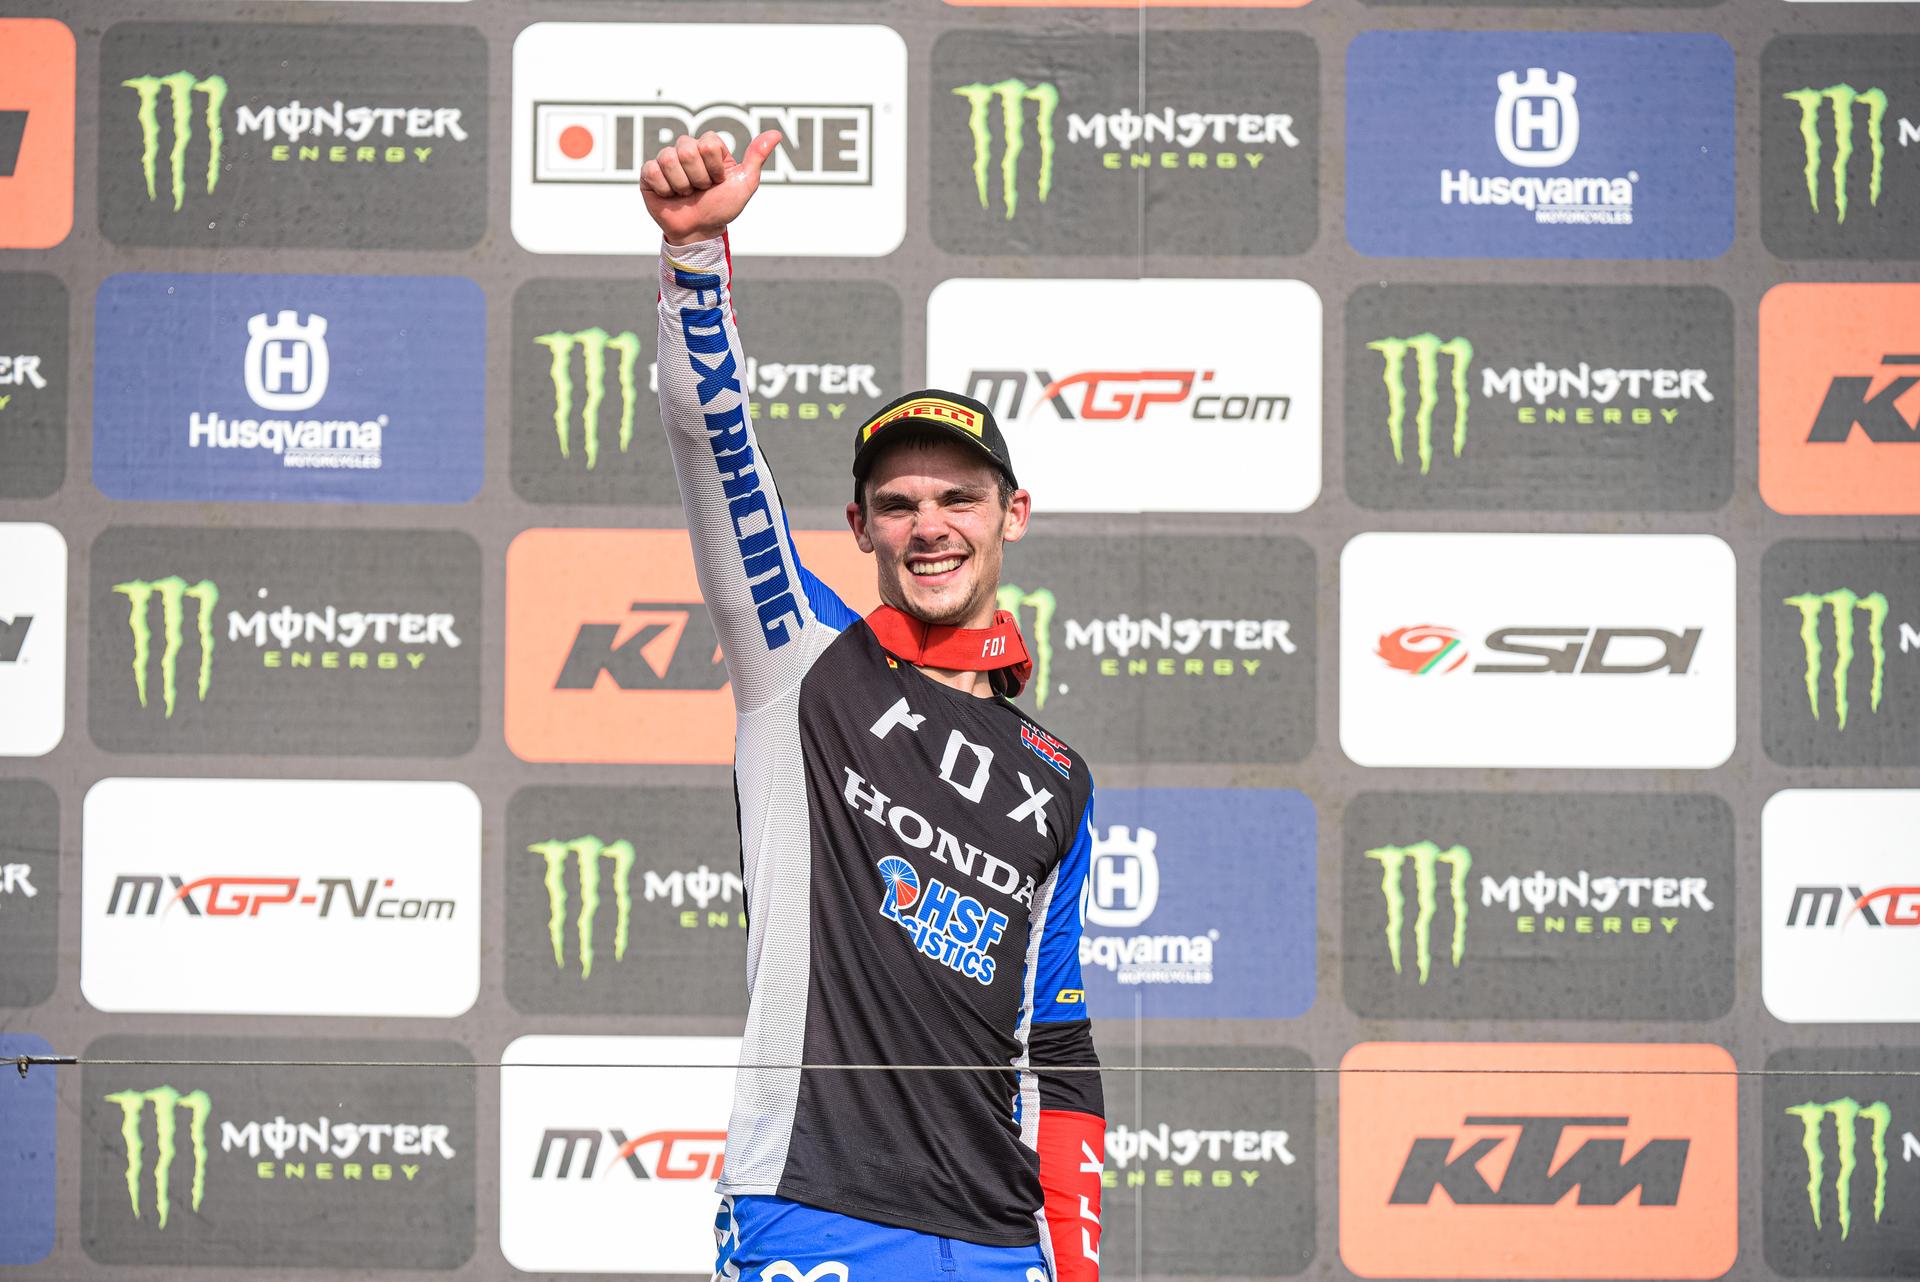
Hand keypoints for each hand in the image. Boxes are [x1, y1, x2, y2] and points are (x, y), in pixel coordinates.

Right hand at [640, 130, 781, 245]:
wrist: (700, 232)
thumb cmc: (722, 207)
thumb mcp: (745, 183)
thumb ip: (756, 158)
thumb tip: (776, 134)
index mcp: (709, 147)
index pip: (708, 143)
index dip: (714, 168)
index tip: (717, 181)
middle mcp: (687, 149)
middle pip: (687, 149)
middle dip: (698, 178)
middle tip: (701, 189)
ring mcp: (666, 160)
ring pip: (669, 159)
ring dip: (682, 185)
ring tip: (686, 194)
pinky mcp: (649, 173)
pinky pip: (652, 171)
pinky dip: (665, 189)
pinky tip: (670, 195)